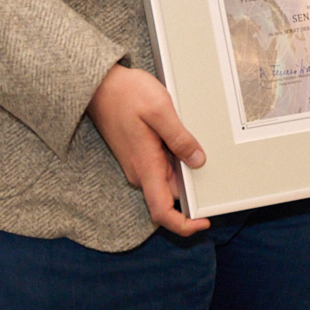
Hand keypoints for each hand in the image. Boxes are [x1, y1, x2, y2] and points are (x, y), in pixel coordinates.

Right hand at [87, 64, 207, 235]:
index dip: (183, 224)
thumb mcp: (160, 110)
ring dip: (184, 167)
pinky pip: (162, 164)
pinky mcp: (138, 154)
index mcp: (145, 166)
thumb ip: (179, 138)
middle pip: (171, 193)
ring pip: (168, 177)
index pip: (162, 211)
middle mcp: (140, 171)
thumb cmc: (126, 94)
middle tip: (211, 161)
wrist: (99, 85)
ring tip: (194, 139)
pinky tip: (182, 136)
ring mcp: (138, 163)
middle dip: (192, 185)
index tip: (204, 222)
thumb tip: (198, 160)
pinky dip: (176, 157)